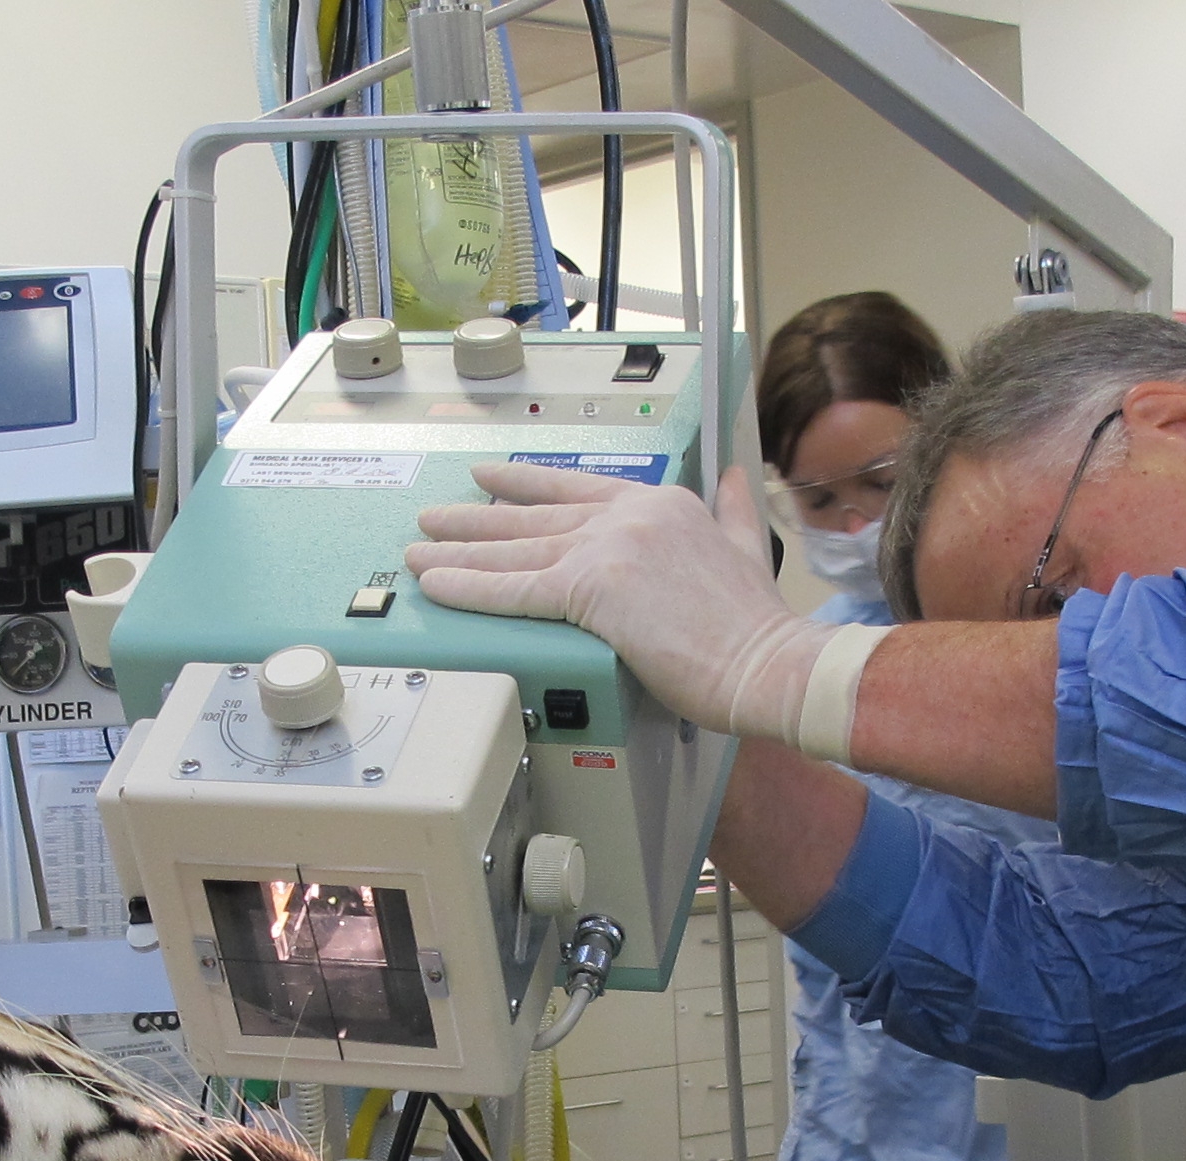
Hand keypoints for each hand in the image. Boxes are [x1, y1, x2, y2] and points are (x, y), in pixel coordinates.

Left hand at [407, 462, 850, 745]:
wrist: (767, 660)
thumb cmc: (756, 626)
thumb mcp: (749, 547)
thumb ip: (734, 509)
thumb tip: (733, 476)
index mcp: (660, 504)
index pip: (577, 489)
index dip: (525, 485)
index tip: (489, 479)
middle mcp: (627, 516)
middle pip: (534, 517)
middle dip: (476, 519)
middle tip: (434, 517)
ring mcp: (607, 548)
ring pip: (515, 549)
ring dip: (458, 550)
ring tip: (419, 548)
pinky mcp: (591, 590)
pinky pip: (514, 587)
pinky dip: (469, 585)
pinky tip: (436, 583)